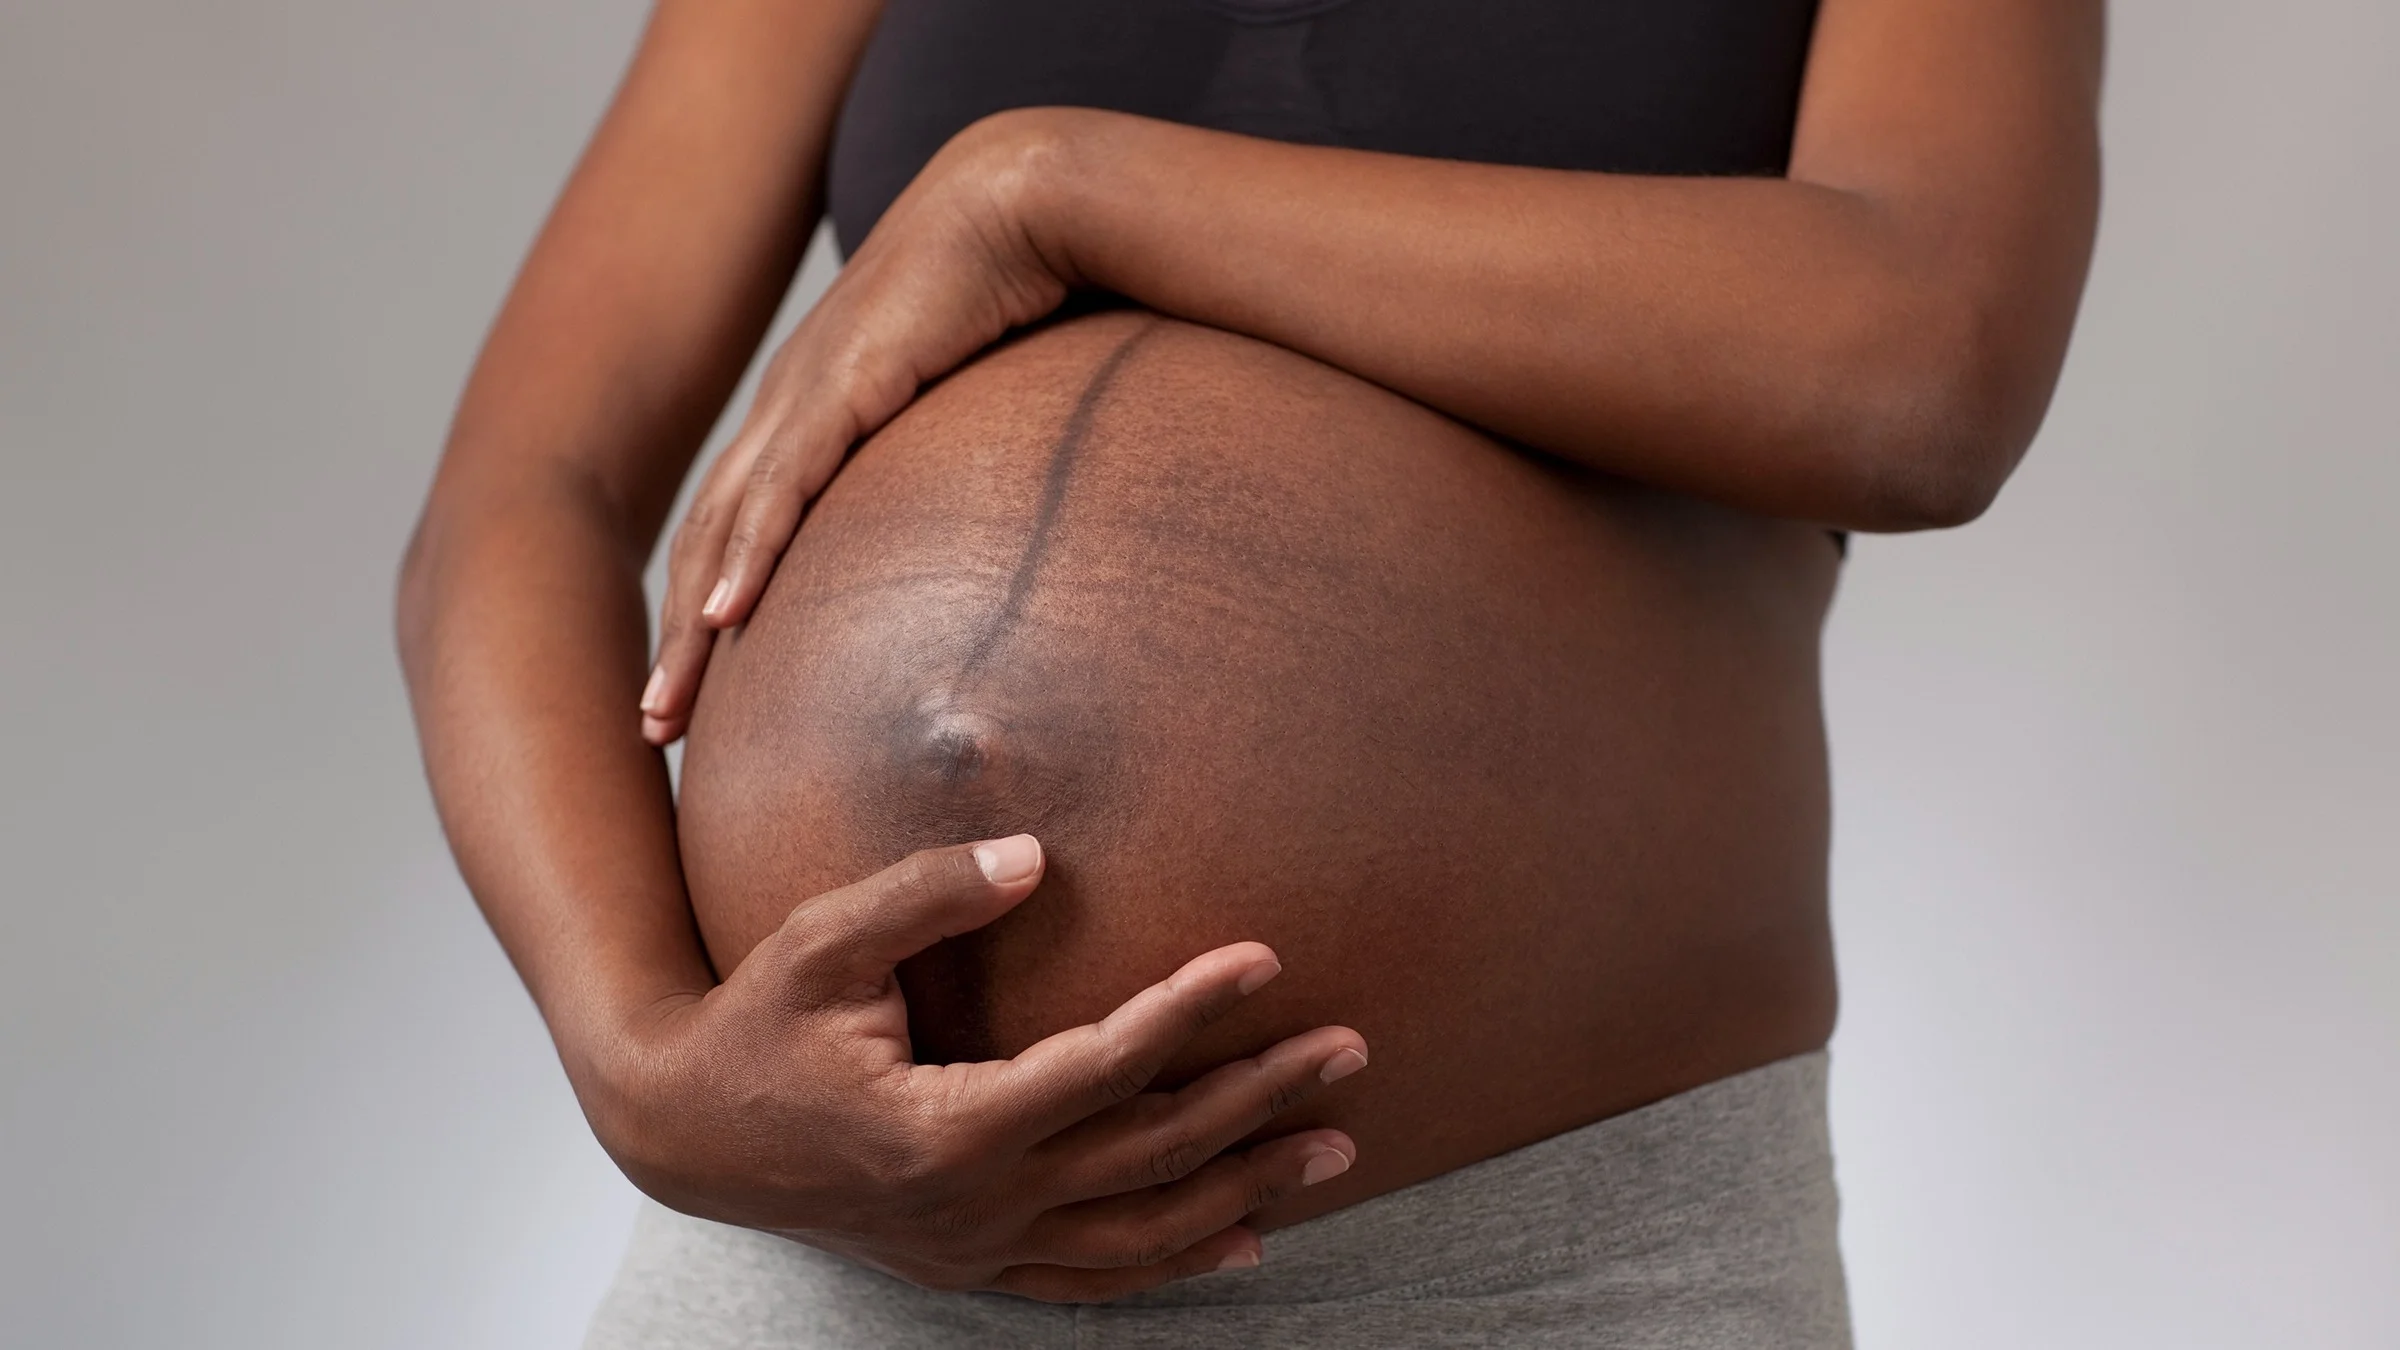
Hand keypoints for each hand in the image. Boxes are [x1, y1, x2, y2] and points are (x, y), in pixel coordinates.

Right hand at [585, 834, 1368, 1301]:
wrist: (683, 1134)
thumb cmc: (754, 1023)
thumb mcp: (821, 942)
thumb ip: (926, 891)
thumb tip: (1032, 855)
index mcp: (946, 1126)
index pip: (1105, 1066)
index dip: (1193, 1010)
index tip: (1266, 956)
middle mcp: (976, 1204)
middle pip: (1152, 1154)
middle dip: (1260, 1100)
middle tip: (1350, 1050)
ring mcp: (978, 1247)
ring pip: (1141, 1231)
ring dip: (1245, 1189)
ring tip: (1334, 1144)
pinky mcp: (971, 1264)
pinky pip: (1095, 1281)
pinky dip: (1174, 1263)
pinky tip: (1245, 1241)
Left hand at [639, 109, 1085, 744]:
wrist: (1018, 201)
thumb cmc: (1012, 292)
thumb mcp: (968, 397)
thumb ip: (956, 461)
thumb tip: (997, 532)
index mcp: (811, 412)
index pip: (739, 529)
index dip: (710, 609)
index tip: (702, 692)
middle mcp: (788, 410)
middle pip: (709, 544)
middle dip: (675, 644)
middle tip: (652, 730)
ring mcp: (806, 398)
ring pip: (724, 531)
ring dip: (689, 628)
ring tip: (666, 709)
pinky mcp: (844, 388)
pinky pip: (785, 491)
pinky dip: (748, 557)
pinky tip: (723, 618)